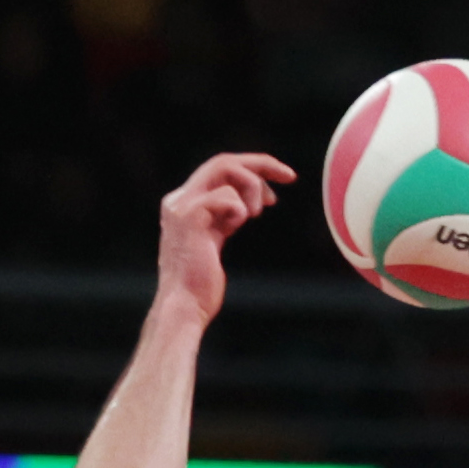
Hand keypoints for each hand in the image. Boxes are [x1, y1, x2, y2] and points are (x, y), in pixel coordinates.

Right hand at [158, 151, 296, 322]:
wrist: (185, 306)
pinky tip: (239, 224)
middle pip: (223, 161)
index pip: (220, 169)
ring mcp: (182, 206)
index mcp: (184, 202)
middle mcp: (179, 199)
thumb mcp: (214, 240)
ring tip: (257, 214)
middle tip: (289, 176)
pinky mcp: (189, 218)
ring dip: (252, 188)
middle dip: (260, 164)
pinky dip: (239, 208)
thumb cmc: (201, 284)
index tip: (281, 180)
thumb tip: (248, 205)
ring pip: (225, 169)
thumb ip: (225, 218)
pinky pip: (225, 196)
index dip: (253, 169)